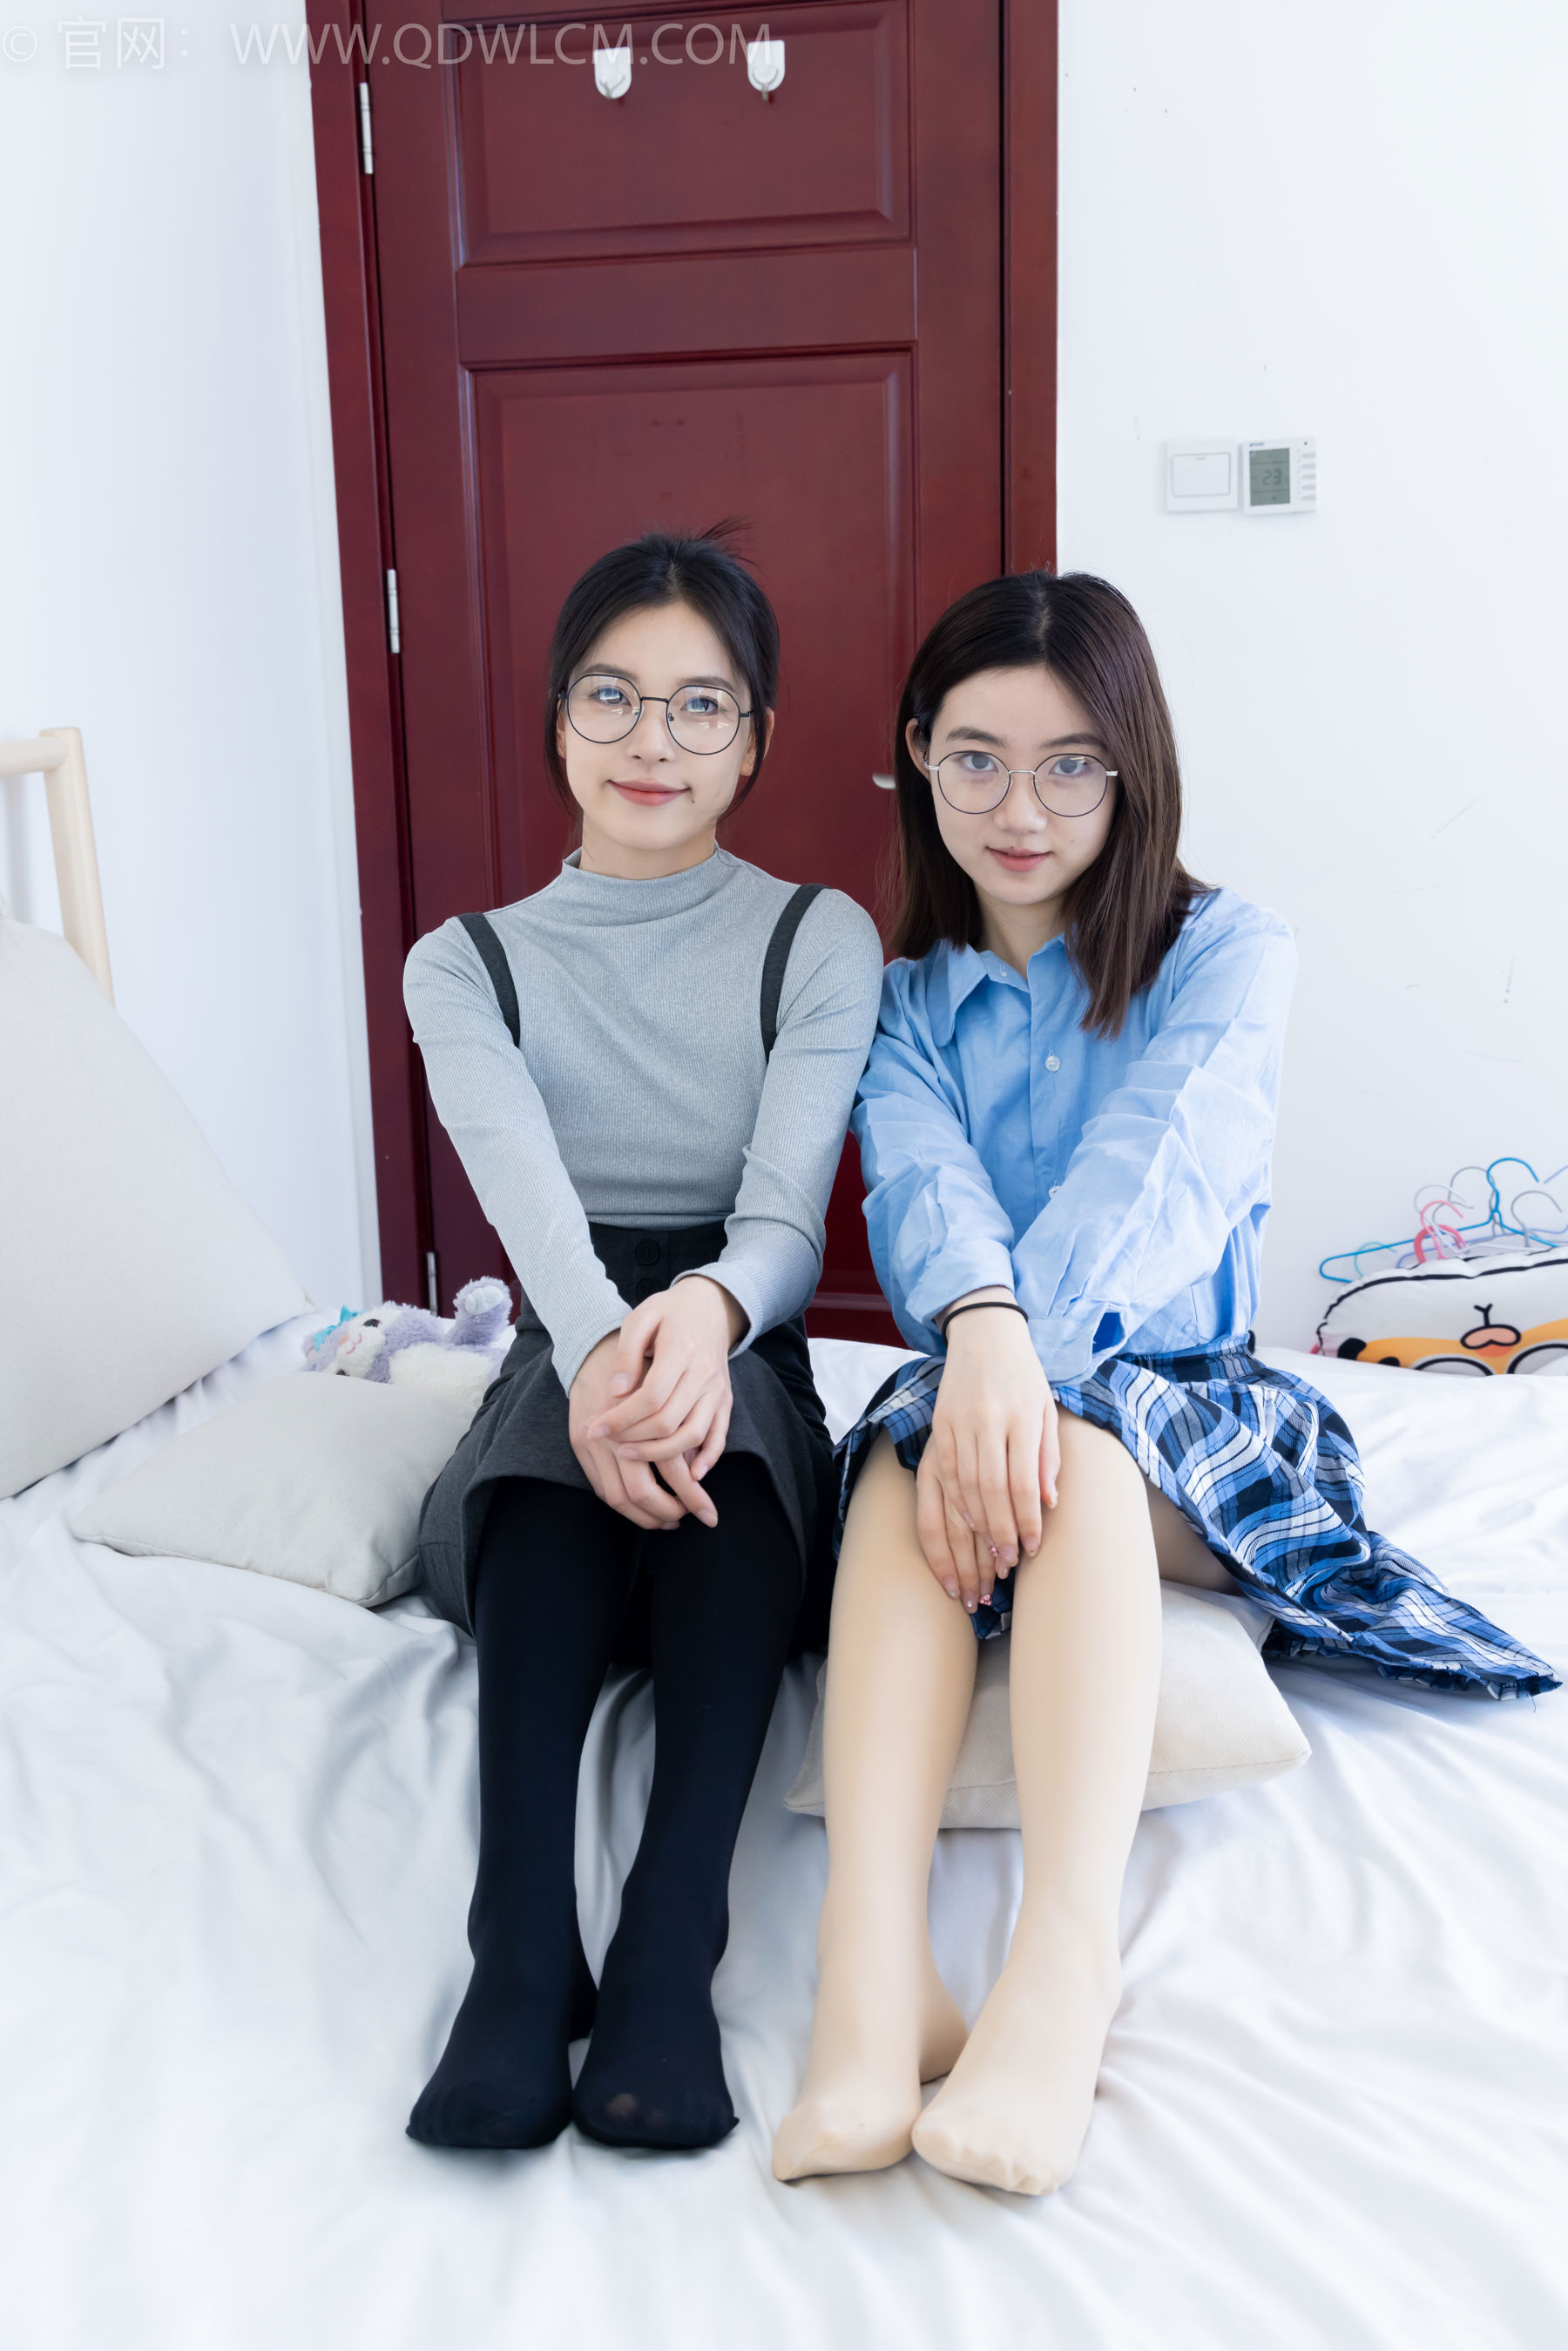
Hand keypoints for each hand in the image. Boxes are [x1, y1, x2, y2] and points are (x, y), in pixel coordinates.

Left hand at [574, 1277, 744, 1527]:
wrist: (711, 1305)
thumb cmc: (669, 1311)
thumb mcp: (641, 1317)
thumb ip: (627, 1353)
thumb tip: (616, 1393)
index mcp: (681, 1349)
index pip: (651, 1396)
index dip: (621, 1418)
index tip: (595, 1428)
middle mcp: (704, 1373)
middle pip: (669, 1420)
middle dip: (634, 1438)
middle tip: (607, 1443)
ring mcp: (717, 1390)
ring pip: (693, 1434)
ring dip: (661, 1455)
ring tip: (631, 1457)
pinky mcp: (725, 1400)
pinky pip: (720, 1435)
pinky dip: (708, 1458)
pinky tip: (690, 1474)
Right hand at [915, 1295, 1059, 1612]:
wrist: (984, 1334)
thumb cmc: (1025, 1376)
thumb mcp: (1048, 1410)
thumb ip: (1049, 1457)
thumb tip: (1048, 1504)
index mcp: (1022, 1417)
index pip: (1022, 1482)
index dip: (1027, 1521)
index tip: (1032, 1549)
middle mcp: (987, 1421)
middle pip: (990, 1492)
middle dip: (1000, 1535)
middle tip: (1007, 1567)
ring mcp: (958, 1424)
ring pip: (962, 1489)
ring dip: (974, 1531)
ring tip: (985, 1560)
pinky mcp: (939, 1427)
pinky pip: (942, 1478)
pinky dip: (952, 1509)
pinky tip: (962, 1531)